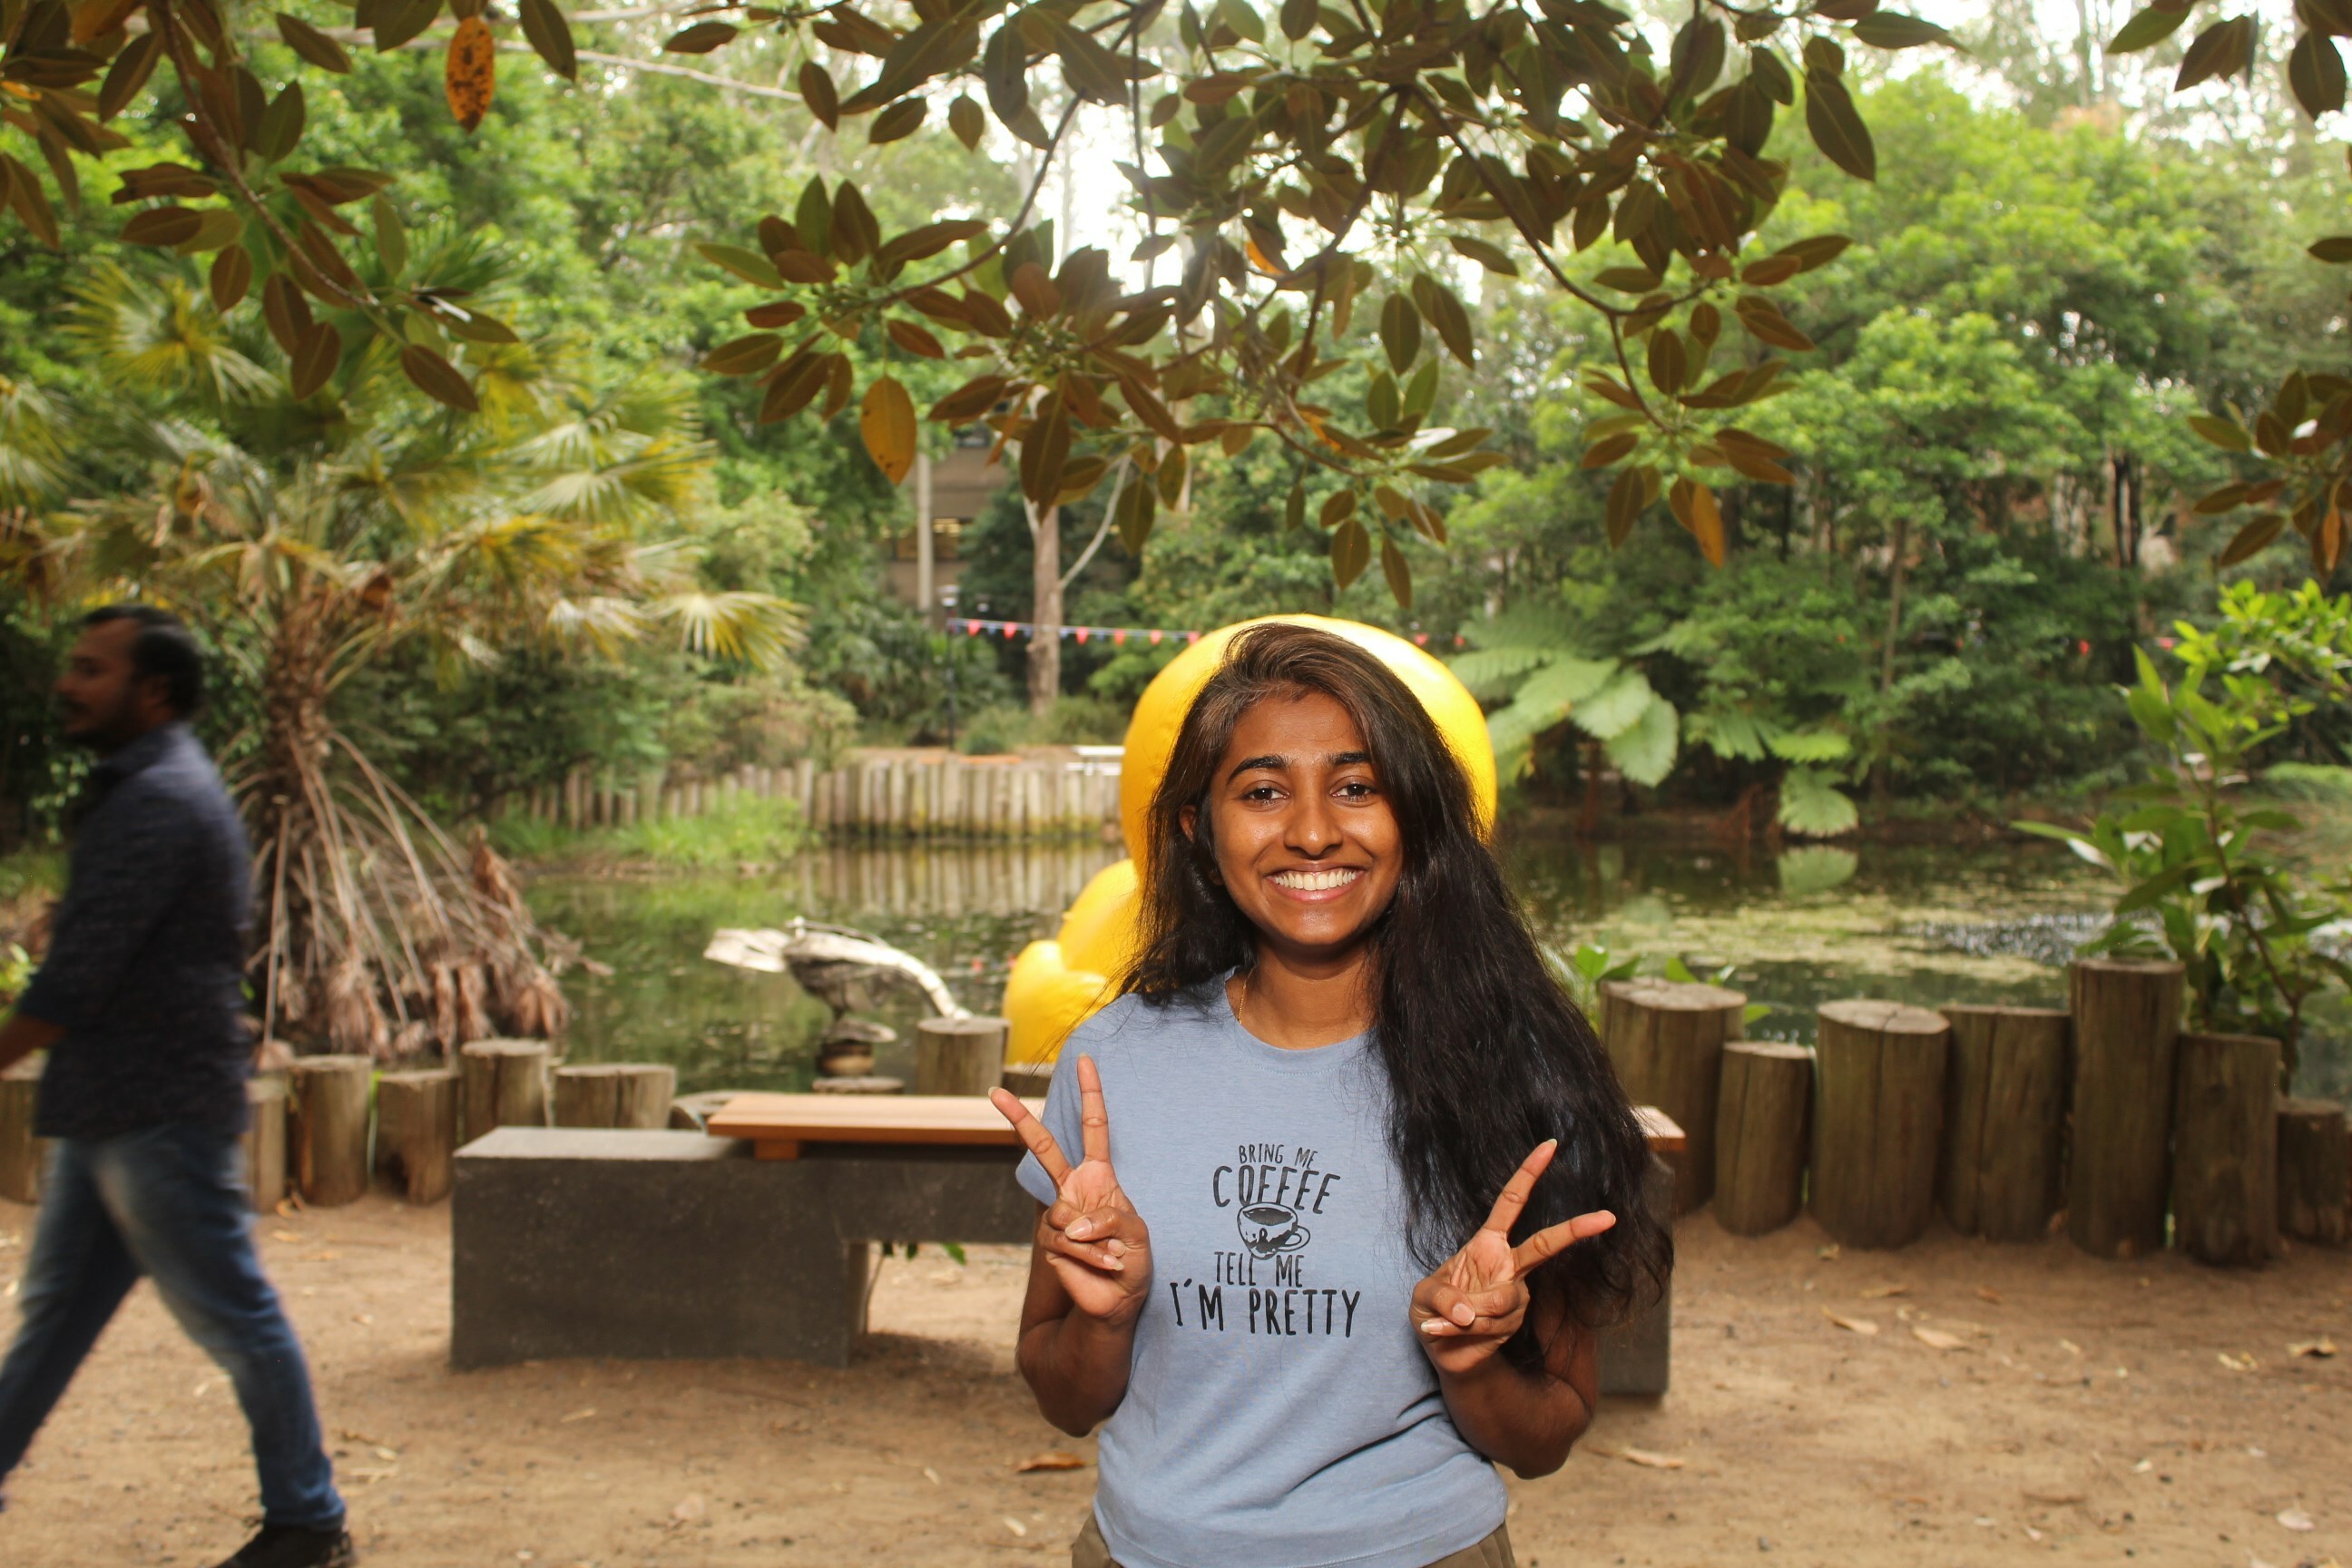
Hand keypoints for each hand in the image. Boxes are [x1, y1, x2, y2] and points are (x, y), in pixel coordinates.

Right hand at [992, 1055, 1151, 1326]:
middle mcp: (1074, 1190)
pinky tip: (1102, 1265)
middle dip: (1019, 1119)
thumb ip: (1110, 1218)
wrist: (1117, 1299)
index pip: (1095, 1129)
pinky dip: (1089, 1255)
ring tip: (1113, 1257)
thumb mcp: (1138, 1233)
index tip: (1086, 1060)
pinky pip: (1065, 1241)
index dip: (1091, 1094)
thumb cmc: (1133, 1260)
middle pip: (1044, 1148)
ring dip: (1097, 1241)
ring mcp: (1059, 1216)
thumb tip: (1070, 1222)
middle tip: (995, 1092)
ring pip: (1066, 1215)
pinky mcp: (1050, 1242)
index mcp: (1099, 1177)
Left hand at [1411, 1140, 1615, 1376]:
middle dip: (1576, 1230)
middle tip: (1608, 1217)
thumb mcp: (1423, 1297)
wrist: (1443, 1351)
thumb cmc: (1432, 1312)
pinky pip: (1490, 1325)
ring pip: (1502, 1300)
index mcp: (1486, 1244)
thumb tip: (1468, 1312)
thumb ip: (1441, 1298)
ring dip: (1468, 1315)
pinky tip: (1447, 1332)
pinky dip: (1462, 1331)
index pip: (1511, 1202)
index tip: (1550, 1145)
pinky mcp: (1514, 1322)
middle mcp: (1507, 1266)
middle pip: (1545, 1244)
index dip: (1529, 1173)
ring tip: (1449, 1321)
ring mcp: (1516, 1295)